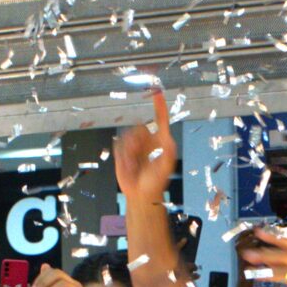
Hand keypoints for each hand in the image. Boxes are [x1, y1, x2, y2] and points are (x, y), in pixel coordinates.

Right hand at [112, 88, 177, 206]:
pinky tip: (128, 167)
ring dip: (129, 153)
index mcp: (160, 140)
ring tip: (134, 167)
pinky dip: (122, 157)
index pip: (160, 119)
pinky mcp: (122, 151)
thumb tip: (168, 138)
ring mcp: (134, 145)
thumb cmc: (155, 182)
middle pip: (138, 128)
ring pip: (127, 136)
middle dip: (136, 142)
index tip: (156, 92)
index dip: (158, 105)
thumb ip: (168, 152)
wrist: (140, 194)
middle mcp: (147, 139)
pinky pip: (119, 145)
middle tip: (140, 158)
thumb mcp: (165, 167)